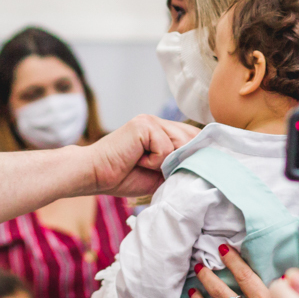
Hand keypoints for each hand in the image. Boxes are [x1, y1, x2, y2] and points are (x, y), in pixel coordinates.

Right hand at [85, 116, 199, 197]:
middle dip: (184, 159)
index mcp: (162, 131)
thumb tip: (203, 164)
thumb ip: (178, 164)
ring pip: (181, 143)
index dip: (198, 153)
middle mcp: (158, 122)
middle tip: (161, 172)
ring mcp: (150, 121)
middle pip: (192, 139)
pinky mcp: (144, 125)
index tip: (199, 167)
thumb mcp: (160, 173)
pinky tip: (136, 160)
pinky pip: (165, 148)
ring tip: (143, 165)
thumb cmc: (123, 177)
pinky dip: (153, 161)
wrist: (95, 175)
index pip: (193, 137)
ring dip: (165, 162)